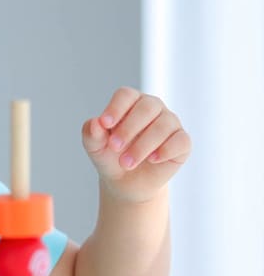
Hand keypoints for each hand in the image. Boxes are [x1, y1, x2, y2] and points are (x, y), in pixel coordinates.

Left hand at [82, 87, 190, 203]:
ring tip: (126, 163)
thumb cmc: (109, 156)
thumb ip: (92, 133)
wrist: (126, 180)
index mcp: (130, 102)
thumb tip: (95, 123)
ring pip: (163, 125)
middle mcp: (153, 107)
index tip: (105, 124)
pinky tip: (152, 159)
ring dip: (143, 145)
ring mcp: (170, 123)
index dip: (116, 108)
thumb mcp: (95, 147)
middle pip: (146, 107)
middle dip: (129, 128)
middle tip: (115, 147)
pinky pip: (181, 141)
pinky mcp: (182, 142)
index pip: (126, 95)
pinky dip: (166, 150)